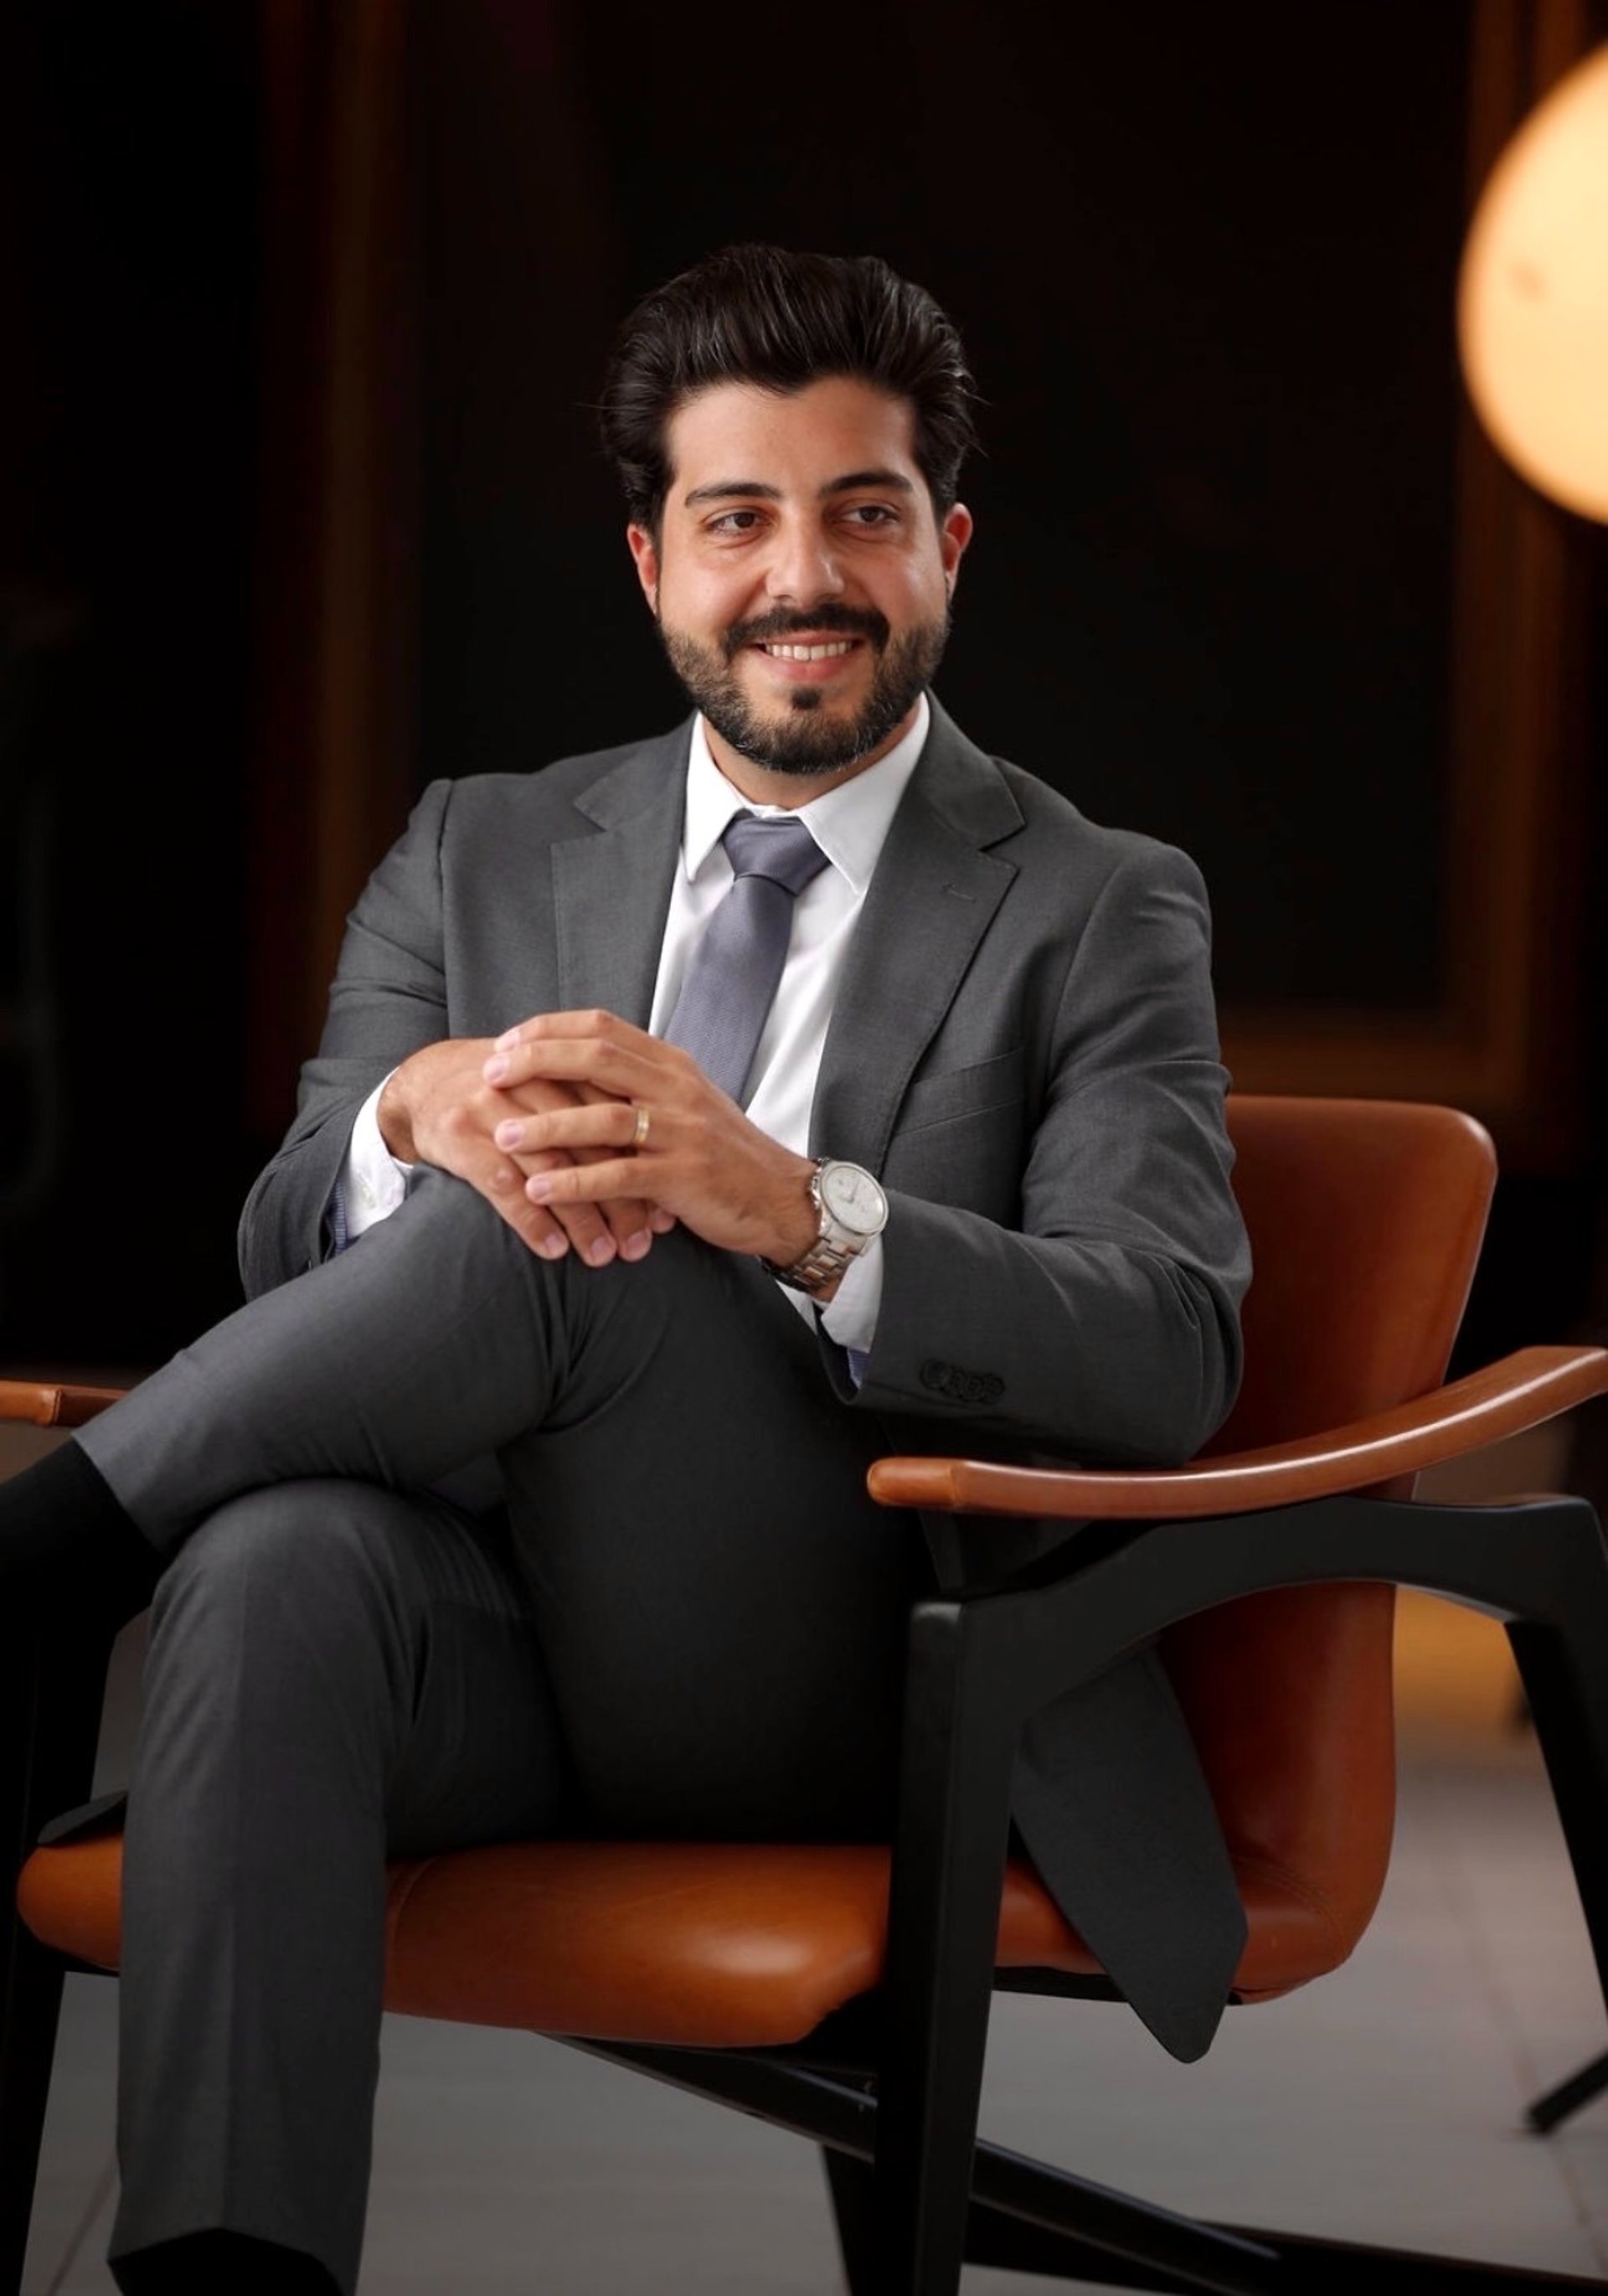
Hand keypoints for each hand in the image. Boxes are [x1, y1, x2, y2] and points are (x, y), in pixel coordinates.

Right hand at [377, 1035, 675, 1264]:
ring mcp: (494, 1107)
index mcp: (565, 1068)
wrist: (426, 1081)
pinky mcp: (460, 1134)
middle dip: (622, 1199)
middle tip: (643, 1242)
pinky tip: (554, 1249)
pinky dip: (532, 1220)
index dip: (645, 1166)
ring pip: (552, 1167)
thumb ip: (598, 1108)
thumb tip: (656, 1160)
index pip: (618, 1118)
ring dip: (582, 1218)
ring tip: (604, 1255)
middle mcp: (533, 1082)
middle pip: (591, 1144)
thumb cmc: (505, 1092)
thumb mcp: (553, 1084)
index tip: (667, 1211)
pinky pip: (502, 1184)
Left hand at [480, 1010, 822, 1271]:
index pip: (602, 1026)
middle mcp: (676, 1089)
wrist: (781, 1196)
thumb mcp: (686, 1103)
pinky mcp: (683, 1176)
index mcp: (672, 1064)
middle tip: (489, 1075)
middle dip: (534, 1062)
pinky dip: (573, 1182)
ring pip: (602, 1118)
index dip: (548, 1030)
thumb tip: (579, 1067)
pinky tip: (536, 1189)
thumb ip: (640, 1082)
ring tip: (502, 1135)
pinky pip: (617, 1175)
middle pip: (595, 1058)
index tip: (505, 1043)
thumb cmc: (724, 1154)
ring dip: (545, 1126)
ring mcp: (681, 1131)